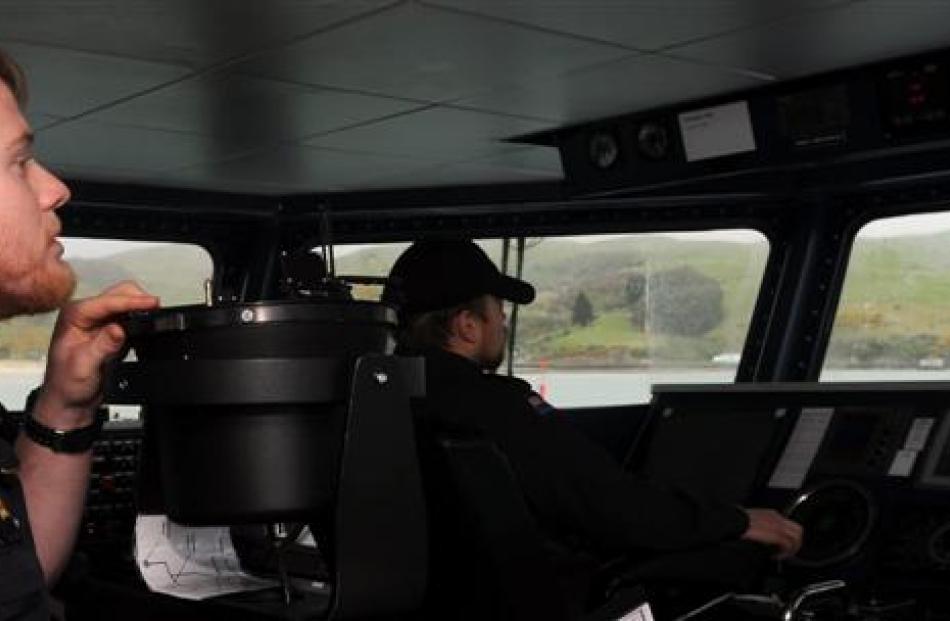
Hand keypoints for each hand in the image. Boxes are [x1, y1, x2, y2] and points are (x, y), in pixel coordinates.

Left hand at [37, 281, 158, 424]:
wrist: (71, 401)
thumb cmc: (67, 384)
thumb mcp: (84, 366)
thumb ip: (103, 346)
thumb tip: (118, 328)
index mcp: (74, 316)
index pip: (107, 301)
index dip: (132, 301)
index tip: (152, 303)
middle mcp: (85, 314)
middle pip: (118, 294)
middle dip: (138, 300)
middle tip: (157, 309)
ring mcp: (99, 321)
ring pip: (126, 304)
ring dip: (140, 309)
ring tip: (155, 317)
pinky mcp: (110, 330)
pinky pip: (130, 318)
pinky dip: (141, 319)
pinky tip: (147, 326)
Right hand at [741, 508, 802, 559]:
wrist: (735, 520)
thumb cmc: (738, 521)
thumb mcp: (752, 520)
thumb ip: (761, 526)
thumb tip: (762, 536)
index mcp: (772, 514)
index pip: (789, 524)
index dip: (788, 536)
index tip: (781, 544)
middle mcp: (778, 518)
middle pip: (798, 530)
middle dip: (795, 543)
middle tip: (786, 552)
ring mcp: (779, 526)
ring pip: (796, 538)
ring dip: (791, 549)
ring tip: (782, 556)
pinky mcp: (777, 534)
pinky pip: (788, 545)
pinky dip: (784, 552)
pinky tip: (776, 556)